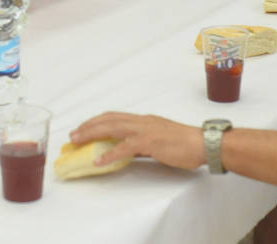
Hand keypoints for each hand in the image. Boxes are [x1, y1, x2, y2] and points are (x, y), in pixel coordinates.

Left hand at [70, 112, 204, 169]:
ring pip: (112, 127)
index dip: (96, 121)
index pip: (114, 116)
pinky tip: (99, 160)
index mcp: (144, 120)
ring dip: (92, 133)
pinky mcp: (150, 142)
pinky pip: (124, 148)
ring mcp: (145, 130)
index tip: (82, 128)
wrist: (203, 143)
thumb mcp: (159, 140)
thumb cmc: (184, 144)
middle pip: (108, 119)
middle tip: (73, 135)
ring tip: (78, 141)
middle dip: (88, 125)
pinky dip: (109, 153)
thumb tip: (126, 151)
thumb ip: (142, 144)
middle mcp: (142, 121)